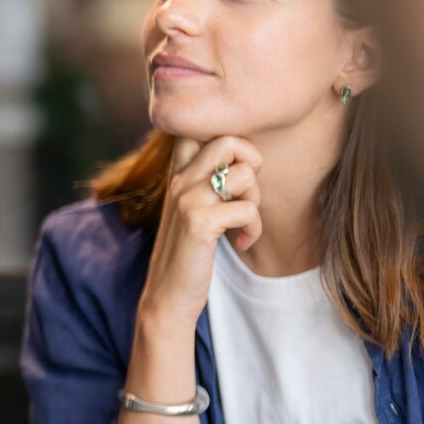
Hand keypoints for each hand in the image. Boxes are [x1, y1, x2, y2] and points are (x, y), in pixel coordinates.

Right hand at [136, 136, 262, 333]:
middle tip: (246, 193)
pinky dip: (254, 228)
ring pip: (244, 173)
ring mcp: (186, 200)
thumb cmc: (188, 252)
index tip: (234, 170)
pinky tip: (243, 242)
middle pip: (228, 140)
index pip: (198, 127)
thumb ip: (207, 179)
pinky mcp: (198, 223)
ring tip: (245, 221)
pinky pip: (247, 209)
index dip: (230, 139)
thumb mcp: (191, 207)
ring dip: (255, 200)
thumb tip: (242, 157)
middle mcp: (179, 180)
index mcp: (178, 173)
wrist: (167, 295)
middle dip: (252, 164)